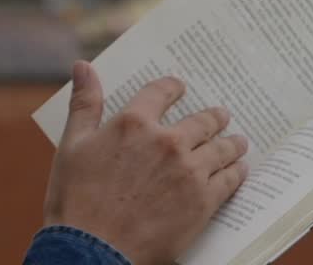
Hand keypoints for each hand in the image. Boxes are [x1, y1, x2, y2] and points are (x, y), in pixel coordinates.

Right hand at [42, 61, 248, 264]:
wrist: (93, 250)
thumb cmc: (76, 200)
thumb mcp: (73, 145)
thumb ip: (84, 104)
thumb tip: (83, 66)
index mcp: (134, 123)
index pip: (162, 92)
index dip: (173, 87)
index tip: (180, 87)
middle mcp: (166, 141)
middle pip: (201, 120)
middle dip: (214, 117)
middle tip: (222, 115)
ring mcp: (188, 171)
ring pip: (221, 148)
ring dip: (231, 143)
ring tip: (238, 142)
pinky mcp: (202, 201)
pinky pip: (229, 180)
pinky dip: (236, 172)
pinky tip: (239, 171)